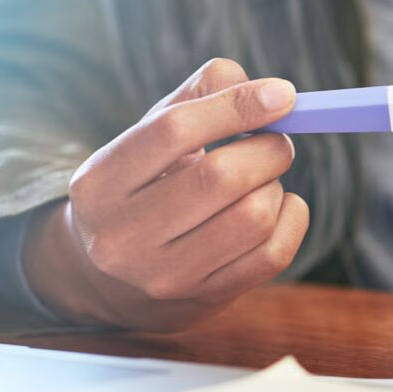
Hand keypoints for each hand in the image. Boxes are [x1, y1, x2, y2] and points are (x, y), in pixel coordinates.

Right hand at [23, 58, 309, 332]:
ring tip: (264, 179)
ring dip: (276, 186)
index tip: (282, 95)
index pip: (174, 130)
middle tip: (275, 141)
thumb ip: (198, 97)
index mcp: (100, 183)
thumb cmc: (143, 188)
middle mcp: (123, 235)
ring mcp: (163, 276)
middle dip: (267, 149)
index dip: (236, 106)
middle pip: (220, 177)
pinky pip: (273, 254)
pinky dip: (292, 220)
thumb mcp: (149, 137)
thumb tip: (266, 92)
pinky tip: (280, 207)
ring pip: (254, 217)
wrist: (116, 280)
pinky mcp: (203, 299)